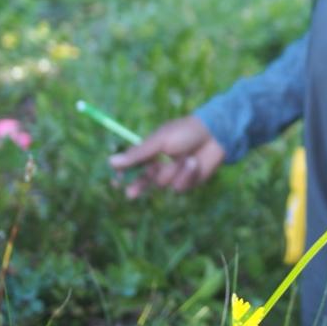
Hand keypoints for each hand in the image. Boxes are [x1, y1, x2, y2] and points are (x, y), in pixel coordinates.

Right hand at [109, 115, 225, 198]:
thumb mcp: (159, 141)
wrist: (215, 134)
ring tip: (186, 158)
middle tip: (130, 193)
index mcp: (151, 151)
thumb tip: (111, 162)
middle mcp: (161, 164)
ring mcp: (174, 174)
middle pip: (144, 180)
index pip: (133, 165)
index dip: (124, 174)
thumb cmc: (185, 131)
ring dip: (173, 172)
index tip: (116, 181)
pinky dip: (186, 175)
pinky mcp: (188, 182)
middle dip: (138, 186)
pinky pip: (180, 186)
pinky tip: (194, 162)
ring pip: (163, 184)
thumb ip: (138, 154)